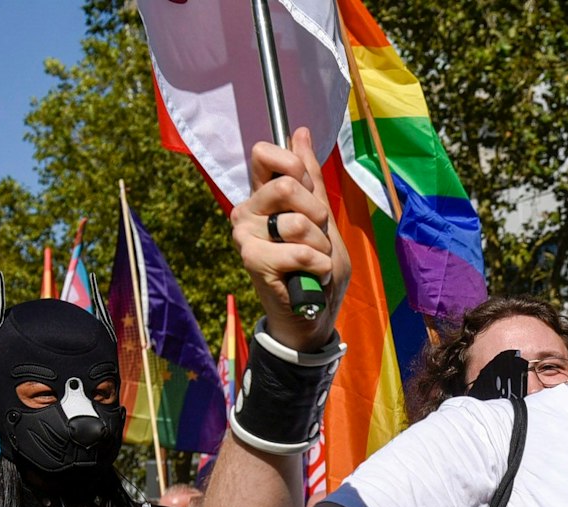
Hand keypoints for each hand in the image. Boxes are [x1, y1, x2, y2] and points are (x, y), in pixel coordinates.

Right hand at [232, 128, 348, 353]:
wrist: (312, 313)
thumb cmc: (316, 265)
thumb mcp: (322, 217)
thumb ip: (311, 177)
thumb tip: (300, 132)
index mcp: (262, 195)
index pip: (263, 153)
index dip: (293, 164)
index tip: (307, 188)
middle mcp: (247, 210)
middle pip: (288, 185)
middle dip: (318, 214)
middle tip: (317, 236)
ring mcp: (245, 235)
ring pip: (298, 222)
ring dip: (321, 246)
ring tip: (314, 261)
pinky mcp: (252, 260)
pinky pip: (301, 251)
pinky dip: (319, 266)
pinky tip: (311, 277)